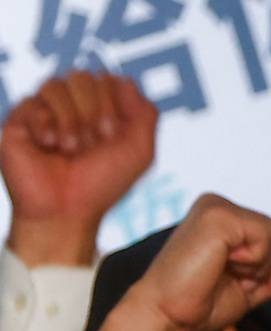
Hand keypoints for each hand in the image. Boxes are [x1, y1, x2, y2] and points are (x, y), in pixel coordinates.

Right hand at [2, 72, 157, 266]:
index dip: (114, 106)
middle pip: (84, 76)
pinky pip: (33, 101)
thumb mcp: (139, 152)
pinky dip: (47, 126)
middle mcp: (74, 106)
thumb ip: (145, 114)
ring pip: (57, 84)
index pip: (109, 80)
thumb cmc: (102, 184)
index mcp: (102, 110)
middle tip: (92, 145)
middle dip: (93, 112)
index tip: (112, 137)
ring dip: (71, 121)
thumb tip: (127, 81)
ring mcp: (46, 109)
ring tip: (70, 150)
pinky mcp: (21, 117)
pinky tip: (49, 146)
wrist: (66, 210)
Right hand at [121, 192, 270, 330]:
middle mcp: (217, 204)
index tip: (228, 279)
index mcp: (221, 217)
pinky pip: (266, 237)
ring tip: (220, 270)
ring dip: (258, 265)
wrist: (166, 315)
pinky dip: (253, 262)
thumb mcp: (245, 291)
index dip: (262, 269)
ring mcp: (216, 206)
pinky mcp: (217, 214)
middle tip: (224, 276)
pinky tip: (221, 264)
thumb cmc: (197, 304)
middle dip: (263, 266)